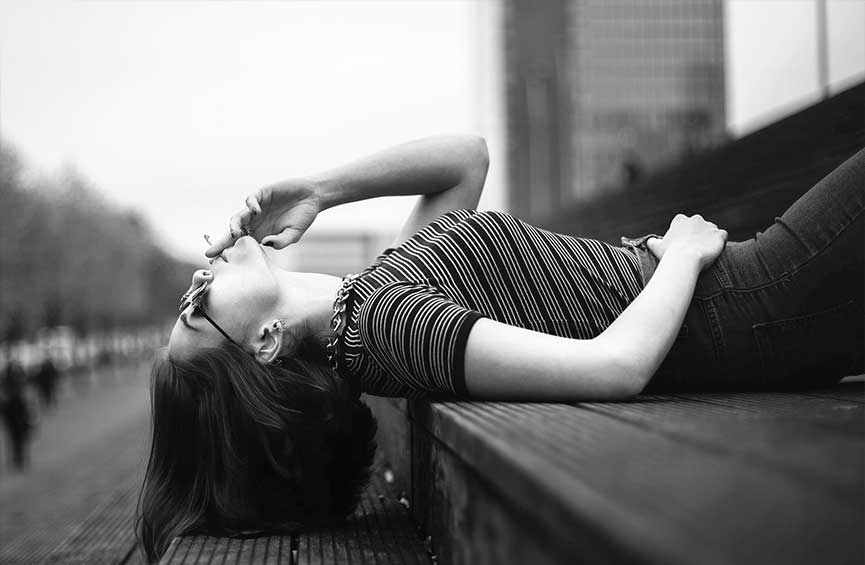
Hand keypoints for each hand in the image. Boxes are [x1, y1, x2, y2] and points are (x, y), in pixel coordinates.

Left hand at [205, 178, 322, 256]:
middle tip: (214, 251)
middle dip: (222, 242)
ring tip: (235, 232)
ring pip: (238, 217)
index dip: (228, 251)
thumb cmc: (303, 217)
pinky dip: (251, 205)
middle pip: (234, 233)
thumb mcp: (294, 234)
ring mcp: (257, 209)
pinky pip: (250, 201)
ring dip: (234, 225)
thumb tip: (265, 243)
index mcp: (261, 234)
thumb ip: (281, 241)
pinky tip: (256, 210)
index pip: (241, 244)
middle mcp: (255, 223)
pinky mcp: (261, 195)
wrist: (312, 197)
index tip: (215, 260)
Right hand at [645, 214, 727, 270]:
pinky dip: (721, 241)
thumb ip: (652, 241)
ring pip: (712, 230)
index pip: (684, 222)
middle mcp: (696, 219)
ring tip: (706, 252)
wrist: (685, 260)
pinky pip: (723, 235)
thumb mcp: (656, 247)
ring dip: (710, 238)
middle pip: (699, 225)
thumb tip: (649, 241)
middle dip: (698, 234)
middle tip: (694, 248)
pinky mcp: (719, 234)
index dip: (684, 233)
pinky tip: (715, 250)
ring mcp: (709, 226)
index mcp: (680, 220)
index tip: (682, 243)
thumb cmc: (669, 254)